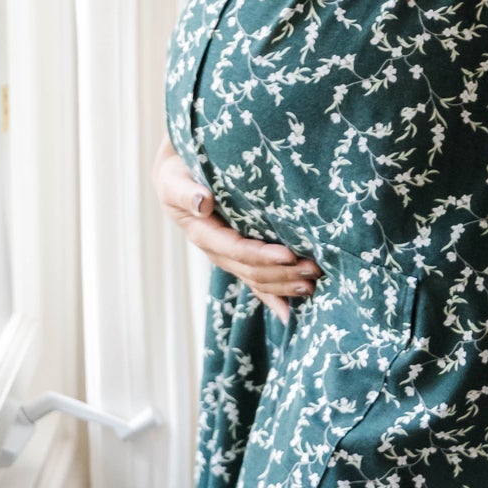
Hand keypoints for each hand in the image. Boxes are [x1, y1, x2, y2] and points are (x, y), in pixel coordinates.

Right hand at [151, 134, 319, 323]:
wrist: (178, 180)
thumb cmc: (178, 175)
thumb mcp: (174, 181)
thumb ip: (186, 192)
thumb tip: (203, 201)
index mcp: (203, 233)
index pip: (236, 249)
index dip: (262, 255)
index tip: (289, 254)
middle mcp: (217, 251)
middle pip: (252, 270)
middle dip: (283, 273)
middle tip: (313, 270)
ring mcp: (228, 258)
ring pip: (257, 280)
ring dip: (285, 285)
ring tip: (312, 284)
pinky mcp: (238, 258)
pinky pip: (256, 282)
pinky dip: (273, 296)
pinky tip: (289, 312)